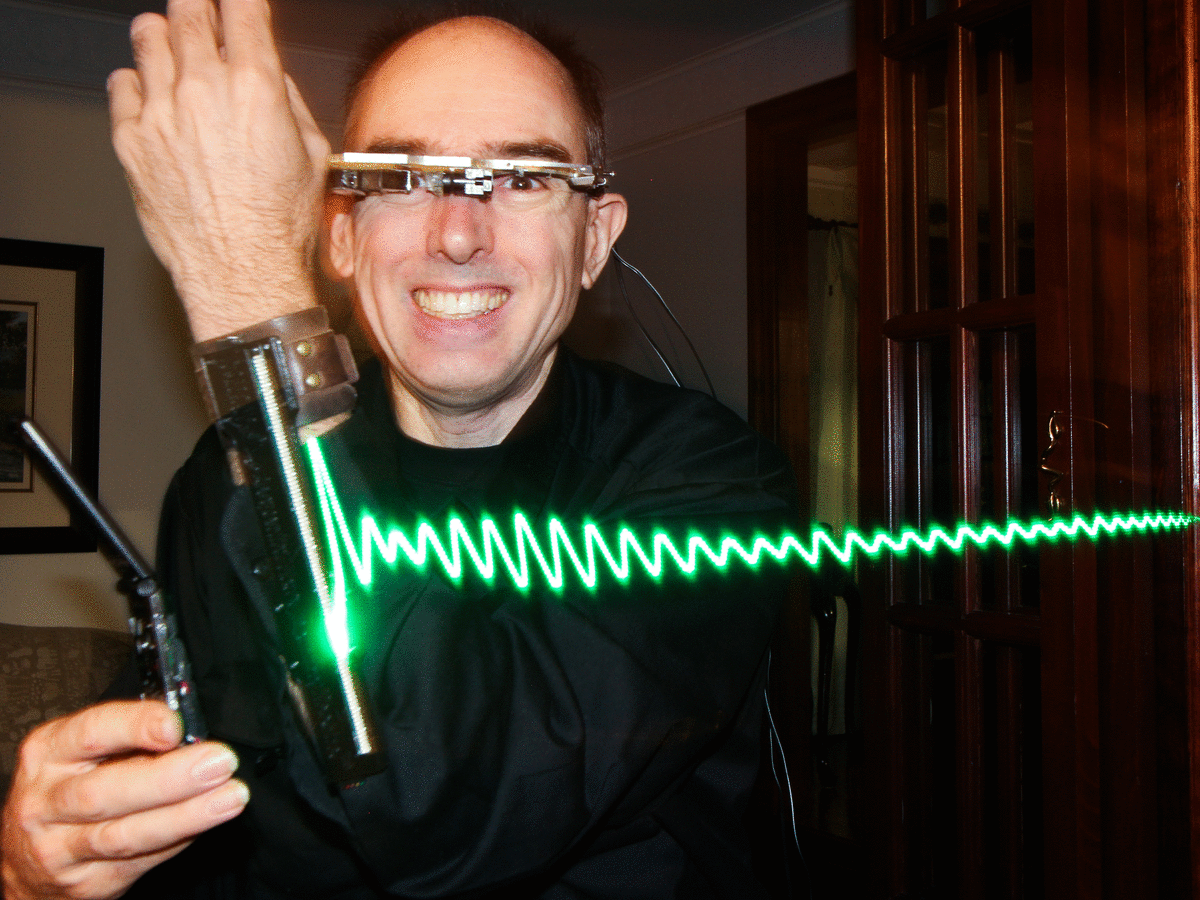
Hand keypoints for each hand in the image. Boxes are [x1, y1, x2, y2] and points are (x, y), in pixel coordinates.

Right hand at [1, 701, 247, 899]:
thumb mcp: (84, 751)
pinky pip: (141, 861)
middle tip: (219, 763)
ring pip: (127, 834)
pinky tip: (206, 822)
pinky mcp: (84, 882)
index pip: (92, 733)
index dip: (137, 727)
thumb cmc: (69, 785)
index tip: (177, 726)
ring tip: (230, 797)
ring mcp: (61, 847)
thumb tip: (192, 733)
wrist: (27, 854)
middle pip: (108, 792)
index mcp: (49, 752)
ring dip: (187, 815)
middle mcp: (47, 800)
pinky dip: (179, 839)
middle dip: (170, 777)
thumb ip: (130, 739)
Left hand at [107, 0, 329, 340]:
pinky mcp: (131, 140)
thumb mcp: (312, 155)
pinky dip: (139, 84)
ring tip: (177, 57)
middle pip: (188, 9)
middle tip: (206, 24)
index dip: (241, 5)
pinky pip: (122, 83)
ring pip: (149, 36)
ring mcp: (162, 113)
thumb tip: (269, 77)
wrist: (242, 272)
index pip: (241, 7)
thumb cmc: (279, 226)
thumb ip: (287, 103)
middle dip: (200, 11)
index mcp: (256, 88)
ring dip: (166, 38)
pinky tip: (157, 102)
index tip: (240, 10)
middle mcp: (204, 90)